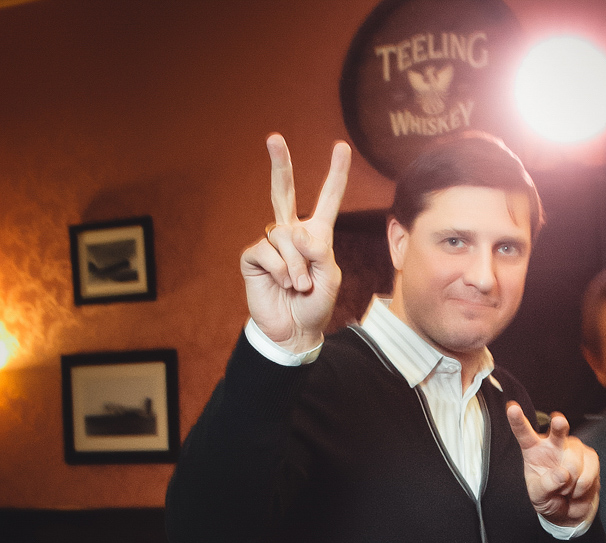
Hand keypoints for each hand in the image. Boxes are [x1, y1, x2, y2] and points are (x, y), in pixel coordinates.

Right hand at [240, 134, 350, 350]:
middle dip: (280, 165)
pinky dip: (280, 270)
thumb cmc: (314, 306)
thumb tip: (294, 231)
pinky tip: (283, 284)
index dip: (335, 175)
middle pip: (283, 192)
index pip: (327, 200)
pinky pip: (267, 251)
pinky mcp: (254, 258)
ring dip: (296, 265)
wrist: (294, 331)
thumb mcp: (330, 277)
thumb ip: (320, 251)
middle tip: (274, 138)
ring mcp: (271, 244)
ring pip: (284, 236)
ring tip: (300, 286)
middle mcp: (291, 234)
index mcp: (317, 236)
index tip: (342, 148)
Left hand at [506, 403, 599, 525]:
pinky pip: (588, 472)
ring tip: (565, 489)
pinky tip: (576, 489)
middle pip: (557, 431)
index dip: (518, 421)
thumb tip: (562, 474)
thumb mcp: (539, 496)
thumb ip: (546, 485)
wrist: (568, 508)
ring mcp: (573, 448)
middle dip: (559, 425)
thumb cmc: (549, 498)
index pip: (524, 434)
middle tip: (558, 422)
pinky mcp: (590, 457)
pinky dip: (581, 487)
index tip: (512, 408)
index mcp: (533, 449)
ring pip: (573, 462)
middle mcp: (553, 444)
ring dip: (570, 484)